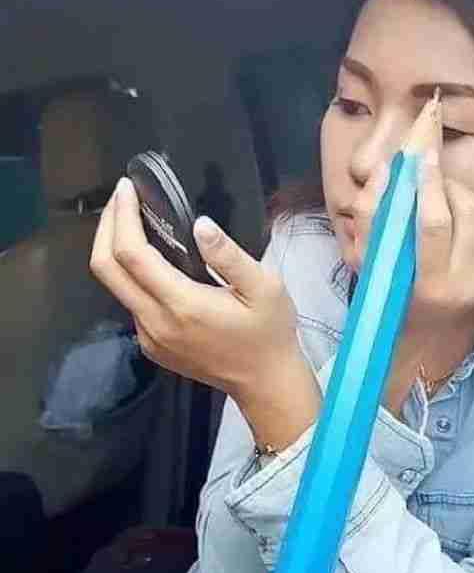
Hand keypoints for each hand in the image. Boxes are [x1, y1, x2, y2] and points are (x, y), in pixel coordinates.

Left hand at [89, 177, 301, 398]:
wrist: (265, 383)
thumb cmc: (269, 334)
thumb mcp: (265, 288)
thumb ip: (230, 255)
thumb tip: (201, 225)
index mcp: (182, 305)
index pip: (131, 253)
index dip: (122, 216)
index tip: (127, 189)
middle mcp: (156, 323)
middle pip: (105, 268)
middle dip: (106, 226)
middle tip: (120, 198)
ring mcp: (149, 338)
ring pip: (113, 286)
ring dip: (114, 249)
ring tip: (133, 221)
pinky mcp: (151, 346)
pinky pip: (129, 303)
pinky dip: (129, 274)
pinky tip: (149, 259)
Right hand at [350, 149, 473, 366]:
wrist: (419, 343)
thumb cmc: (383, 303)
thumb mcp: (365, 268)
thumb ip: (370, 221)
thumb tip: (385, 173)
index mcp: (432, 288)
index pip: (436, 225)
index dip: (429, 185)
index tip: (420, 156)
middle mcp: (466, 284)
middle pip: (466, 211)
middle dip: (445, 181)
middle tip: (425, 166)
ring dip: (455, 192)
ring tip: (432, 188)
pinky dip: (462, 213)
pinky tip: (445, 216)